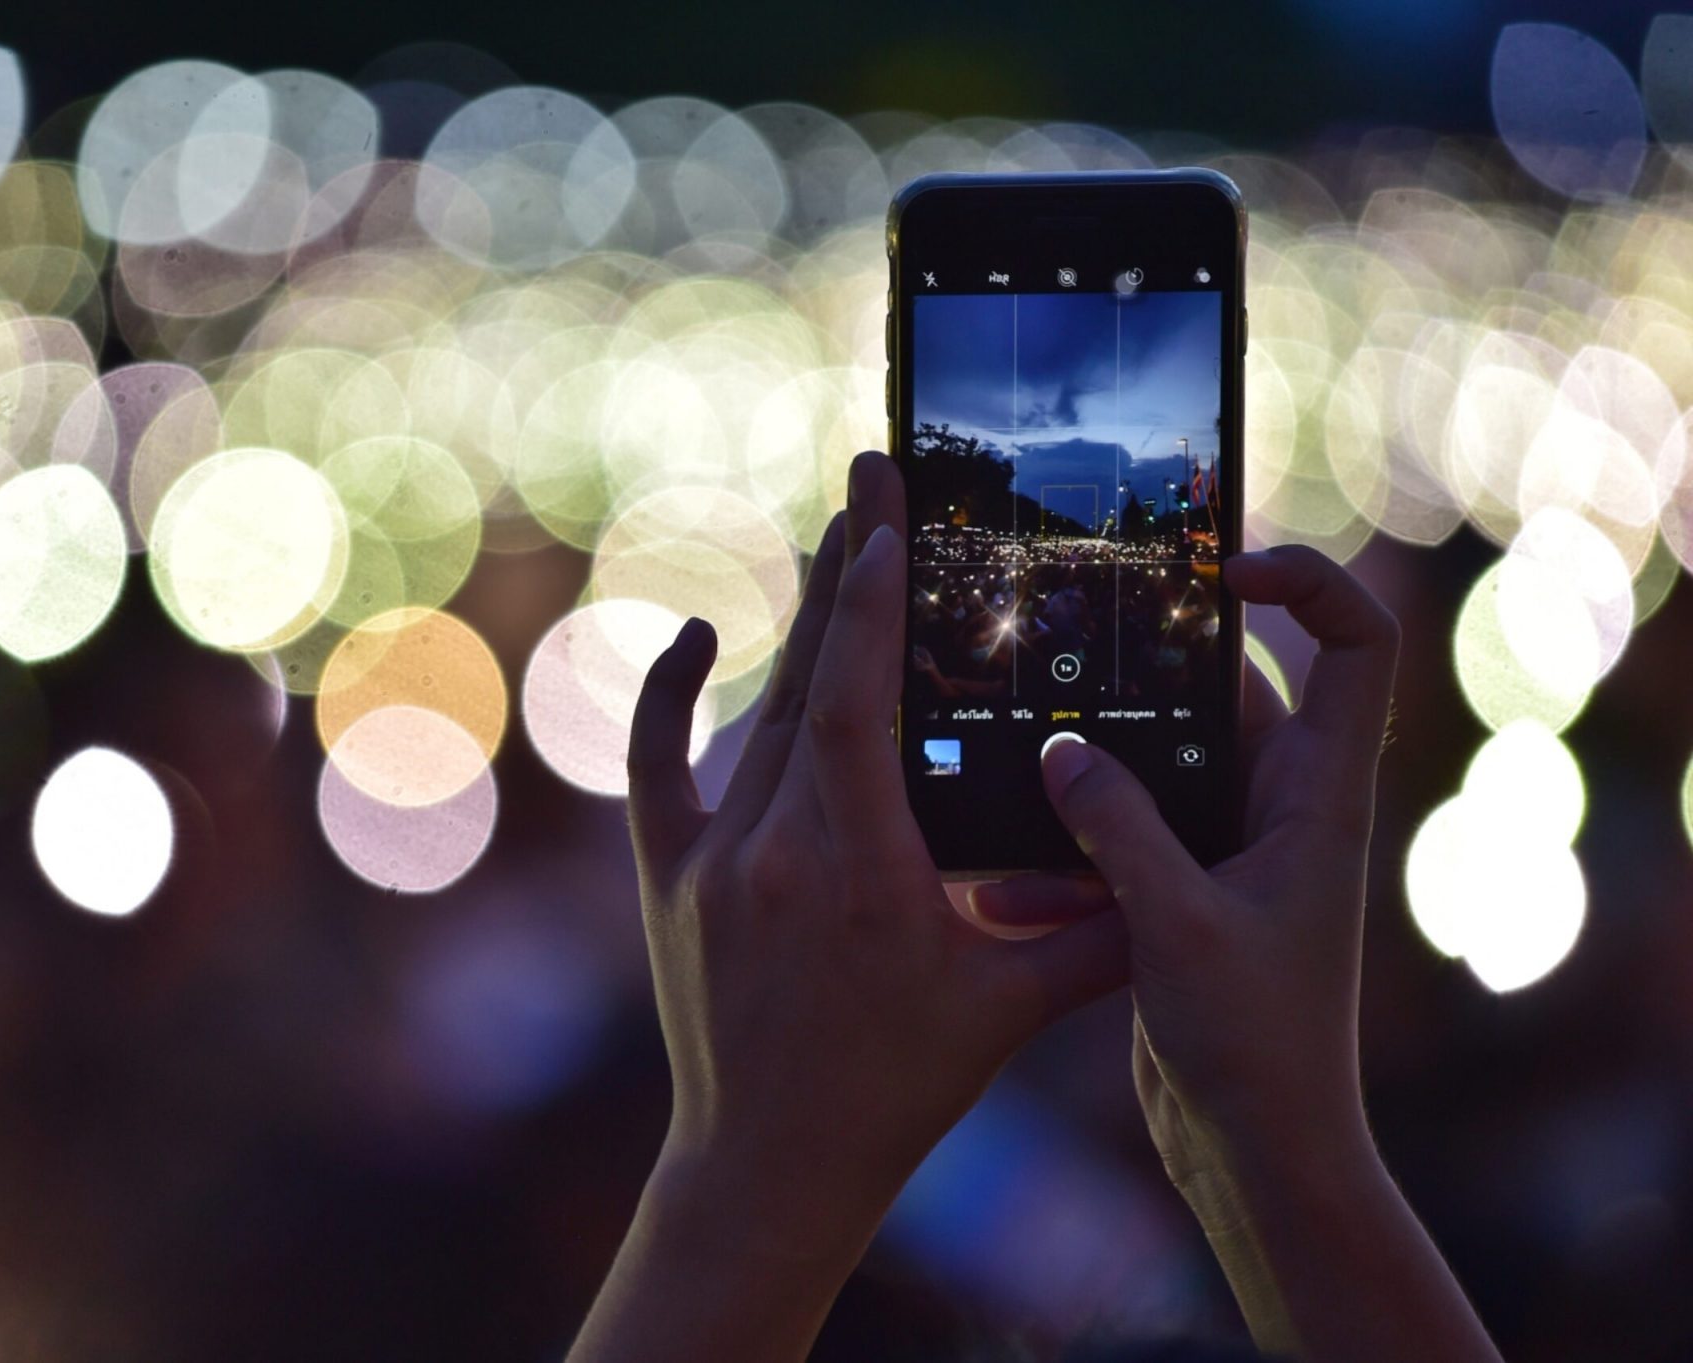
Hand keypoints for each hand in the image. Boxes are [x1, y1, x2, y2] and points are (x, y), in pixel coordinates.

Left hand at [569, 452, 1126, 1362]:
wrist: (767, 1166)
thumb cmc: (896, 1090)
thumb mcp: (1009, 1012)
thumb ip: (1099, 939)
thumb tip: (1177, 872)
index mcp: (860, 871)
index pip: (858, 704)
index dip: (872, 602)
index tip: (890, 516)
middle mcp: (773, 850)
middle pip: (810, 683)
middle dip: (848, 573)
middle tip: (873, 474)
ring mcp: (710, 861)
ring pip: (760, 716)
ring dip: (803, 627)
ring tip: (839, 538)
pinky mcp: (667, 878)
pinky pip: (658, 767)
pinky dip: (669, 695)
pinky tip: (696, 633)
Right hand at [977, 544, 1390, 1173]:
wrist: (1257, 1151)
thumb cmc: (1256, 1044)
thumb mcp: (1178, 923)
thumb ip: (1118, 827)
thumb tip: (1060, 749)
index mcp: (1318, 796)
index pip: (1355, 645)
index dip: (1309, 582)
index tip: (1222, 568)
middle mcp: (1281, 807)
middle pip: (1217, 694)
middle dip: (1134, 685)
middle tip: (1055, 659)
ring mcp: (1230, 848)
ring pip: (1150, 769)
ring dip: (1084, 787)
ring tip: (1014, 803)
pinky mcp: (1182, 892)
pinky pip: (1118, 836)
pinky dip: (1068, 854)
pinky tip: (1004, 889)